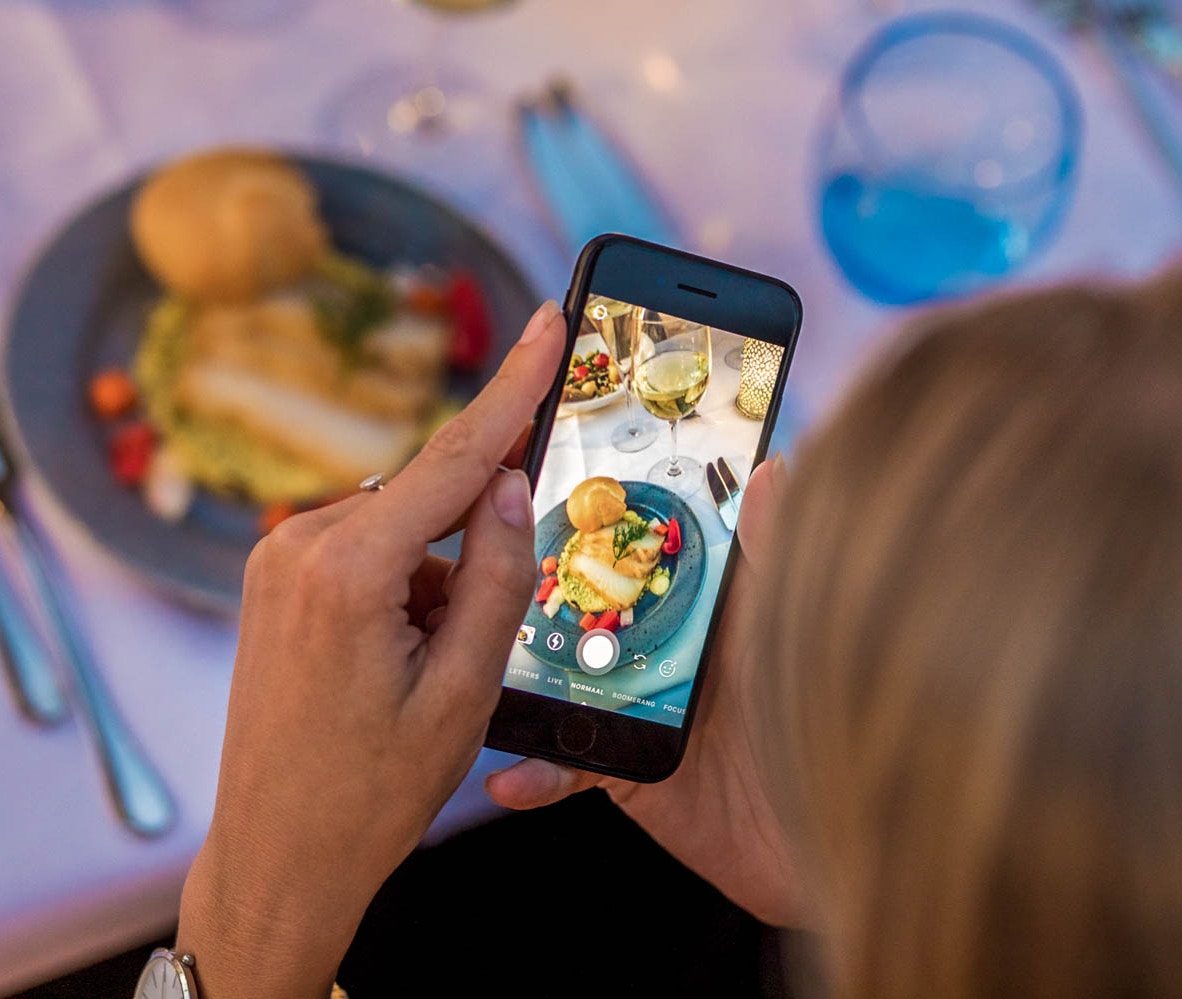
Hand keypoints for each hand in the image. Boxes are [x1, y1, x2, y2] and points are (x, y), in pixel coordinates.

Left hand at [176, 301, 567, 997]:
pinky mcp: (271, 580)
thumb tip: (507, 483)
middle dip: (472, 545)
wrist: (276, 857)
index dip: (513, 389)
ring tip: (422, 678)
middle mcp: (296, 544)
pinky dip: (399, 588)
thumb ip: (495, 575)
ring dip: (433, 580)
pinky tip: (394, 664)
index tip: (548, 323)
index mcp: (346, 569)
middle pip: (425, 497)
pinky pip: (361, 552)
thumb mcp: (463, 692)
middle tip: (472, 640)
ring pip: (397, 530)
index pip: (451, 457)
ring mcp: (274, 560)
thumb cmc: (369, 793)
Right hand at [484, 458, 805, 926]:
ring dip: (509, 678)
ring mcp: (632, 707)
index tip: (533, 480)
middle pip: (574, 610)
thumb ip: (778, 553)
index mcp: (696, 603)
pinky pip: (565, 767)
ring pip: (552, 682)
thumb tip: (771, 467)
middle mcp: (655, 647)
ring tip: (467, 662)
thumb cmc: (831, 710)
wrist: (837, 833)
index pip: (629, 550)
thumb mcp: (800, 623)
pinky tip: (510, 776)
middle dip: (522, 592)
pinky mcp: (622, 769)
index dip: (584, 518)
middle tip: (470, 568)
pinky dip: (535, 773)